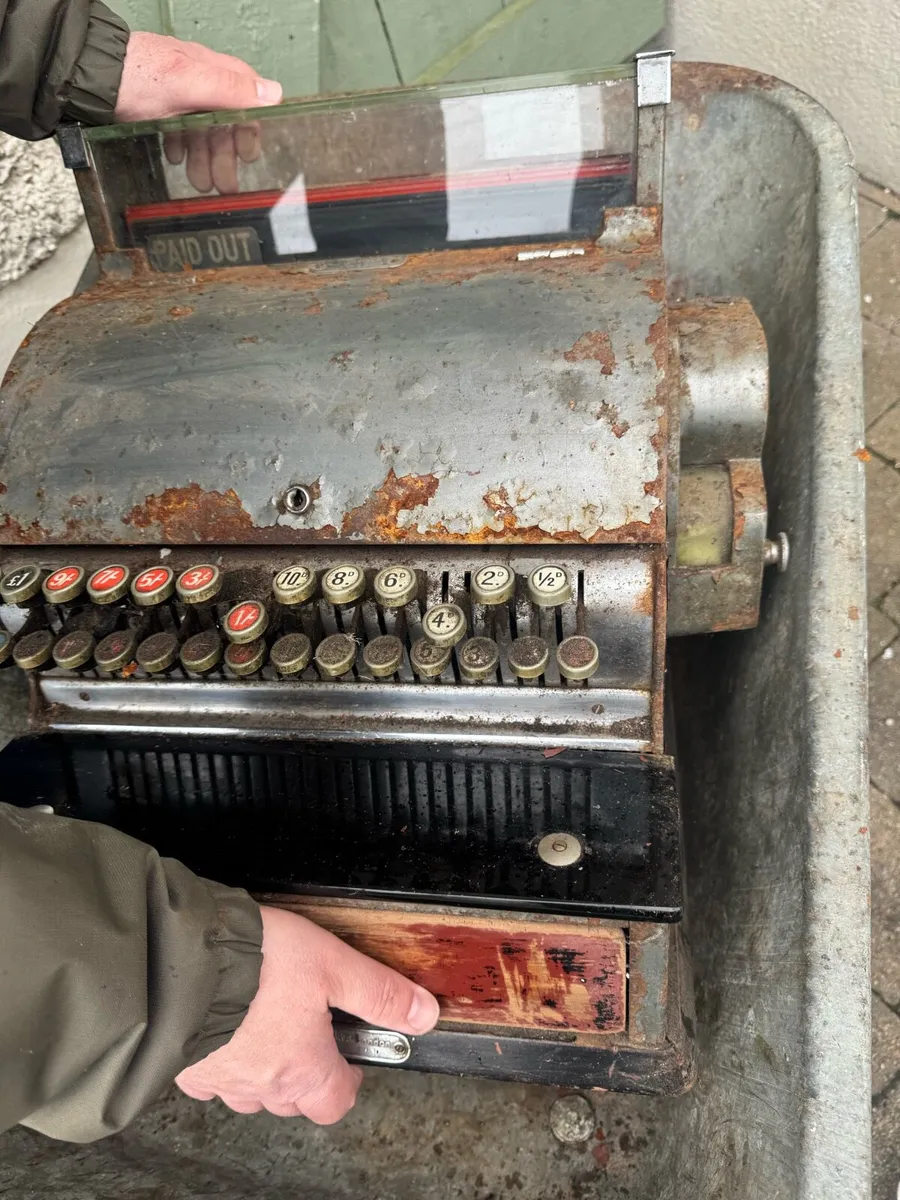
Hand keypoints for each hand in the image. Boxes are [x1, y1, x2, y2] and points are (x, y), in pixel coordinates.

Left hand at [115, 33, 282, 192]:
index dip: (251, 130)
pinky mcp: (158, 108)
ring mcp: (178, 95)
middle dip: (226, 156)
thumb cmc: (132, 75)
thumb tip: (272, 93)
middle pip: (224, 121)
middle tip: (225, 185)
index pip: (247, 100)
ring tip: (202, 183)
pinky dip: (183, 150)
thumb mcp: (186, 83)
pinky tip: (177, 161)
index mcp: (211, 72)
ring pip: (202, 131)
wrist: (88, 76)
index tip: (249, 157)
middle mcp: (198, 81)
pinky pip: (179, 132)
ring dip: (205, 160)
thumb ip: (229, 89)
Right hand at [176, 905, 440, 1122]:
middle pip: (294, 1100)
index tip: (349, 1055)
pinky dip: (225, 1056)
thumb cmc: (256, 963)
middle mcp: (261, 1085)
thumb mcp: (334, 964)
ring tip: (269, 1019)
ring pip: (252, 1090)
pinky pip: (212, 1075)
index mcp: (302, 1068)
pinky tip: (228, 1023)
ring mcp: (220, 1080)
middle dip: (307, 1072)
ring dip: (265, 1066)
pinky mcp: (185, 1065)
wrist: (181, 959)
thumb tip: (423, 1014)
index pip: (335, 1103)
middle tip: (311, 1029)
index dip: (348, 1081)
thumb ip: (379, 993)